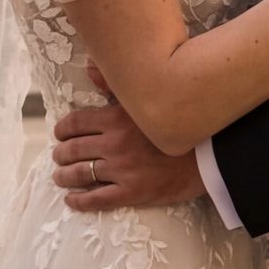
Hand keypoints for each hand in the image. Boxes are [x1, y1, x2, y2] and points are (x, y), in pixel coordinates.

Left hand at [52, 66, 202, 214]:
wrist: (210, 152)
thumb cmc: (180, 120)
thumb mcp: (148, 97)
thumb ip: (115, 84)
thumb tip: (90, 67)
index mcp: (116, 117)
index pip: (76, 123)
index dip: (63, 129)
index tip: (60, 133)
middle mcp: (114, 143)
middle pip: (74, 149)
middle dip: (61, 153)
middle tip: (58, 156)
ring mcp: (122, 169)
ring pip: (80, 174)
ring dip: (64, 176)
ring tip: (60, 176)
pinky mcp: (132, 192)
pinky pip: (97, 199)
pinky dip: (79, 200)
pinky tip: (72, 200)